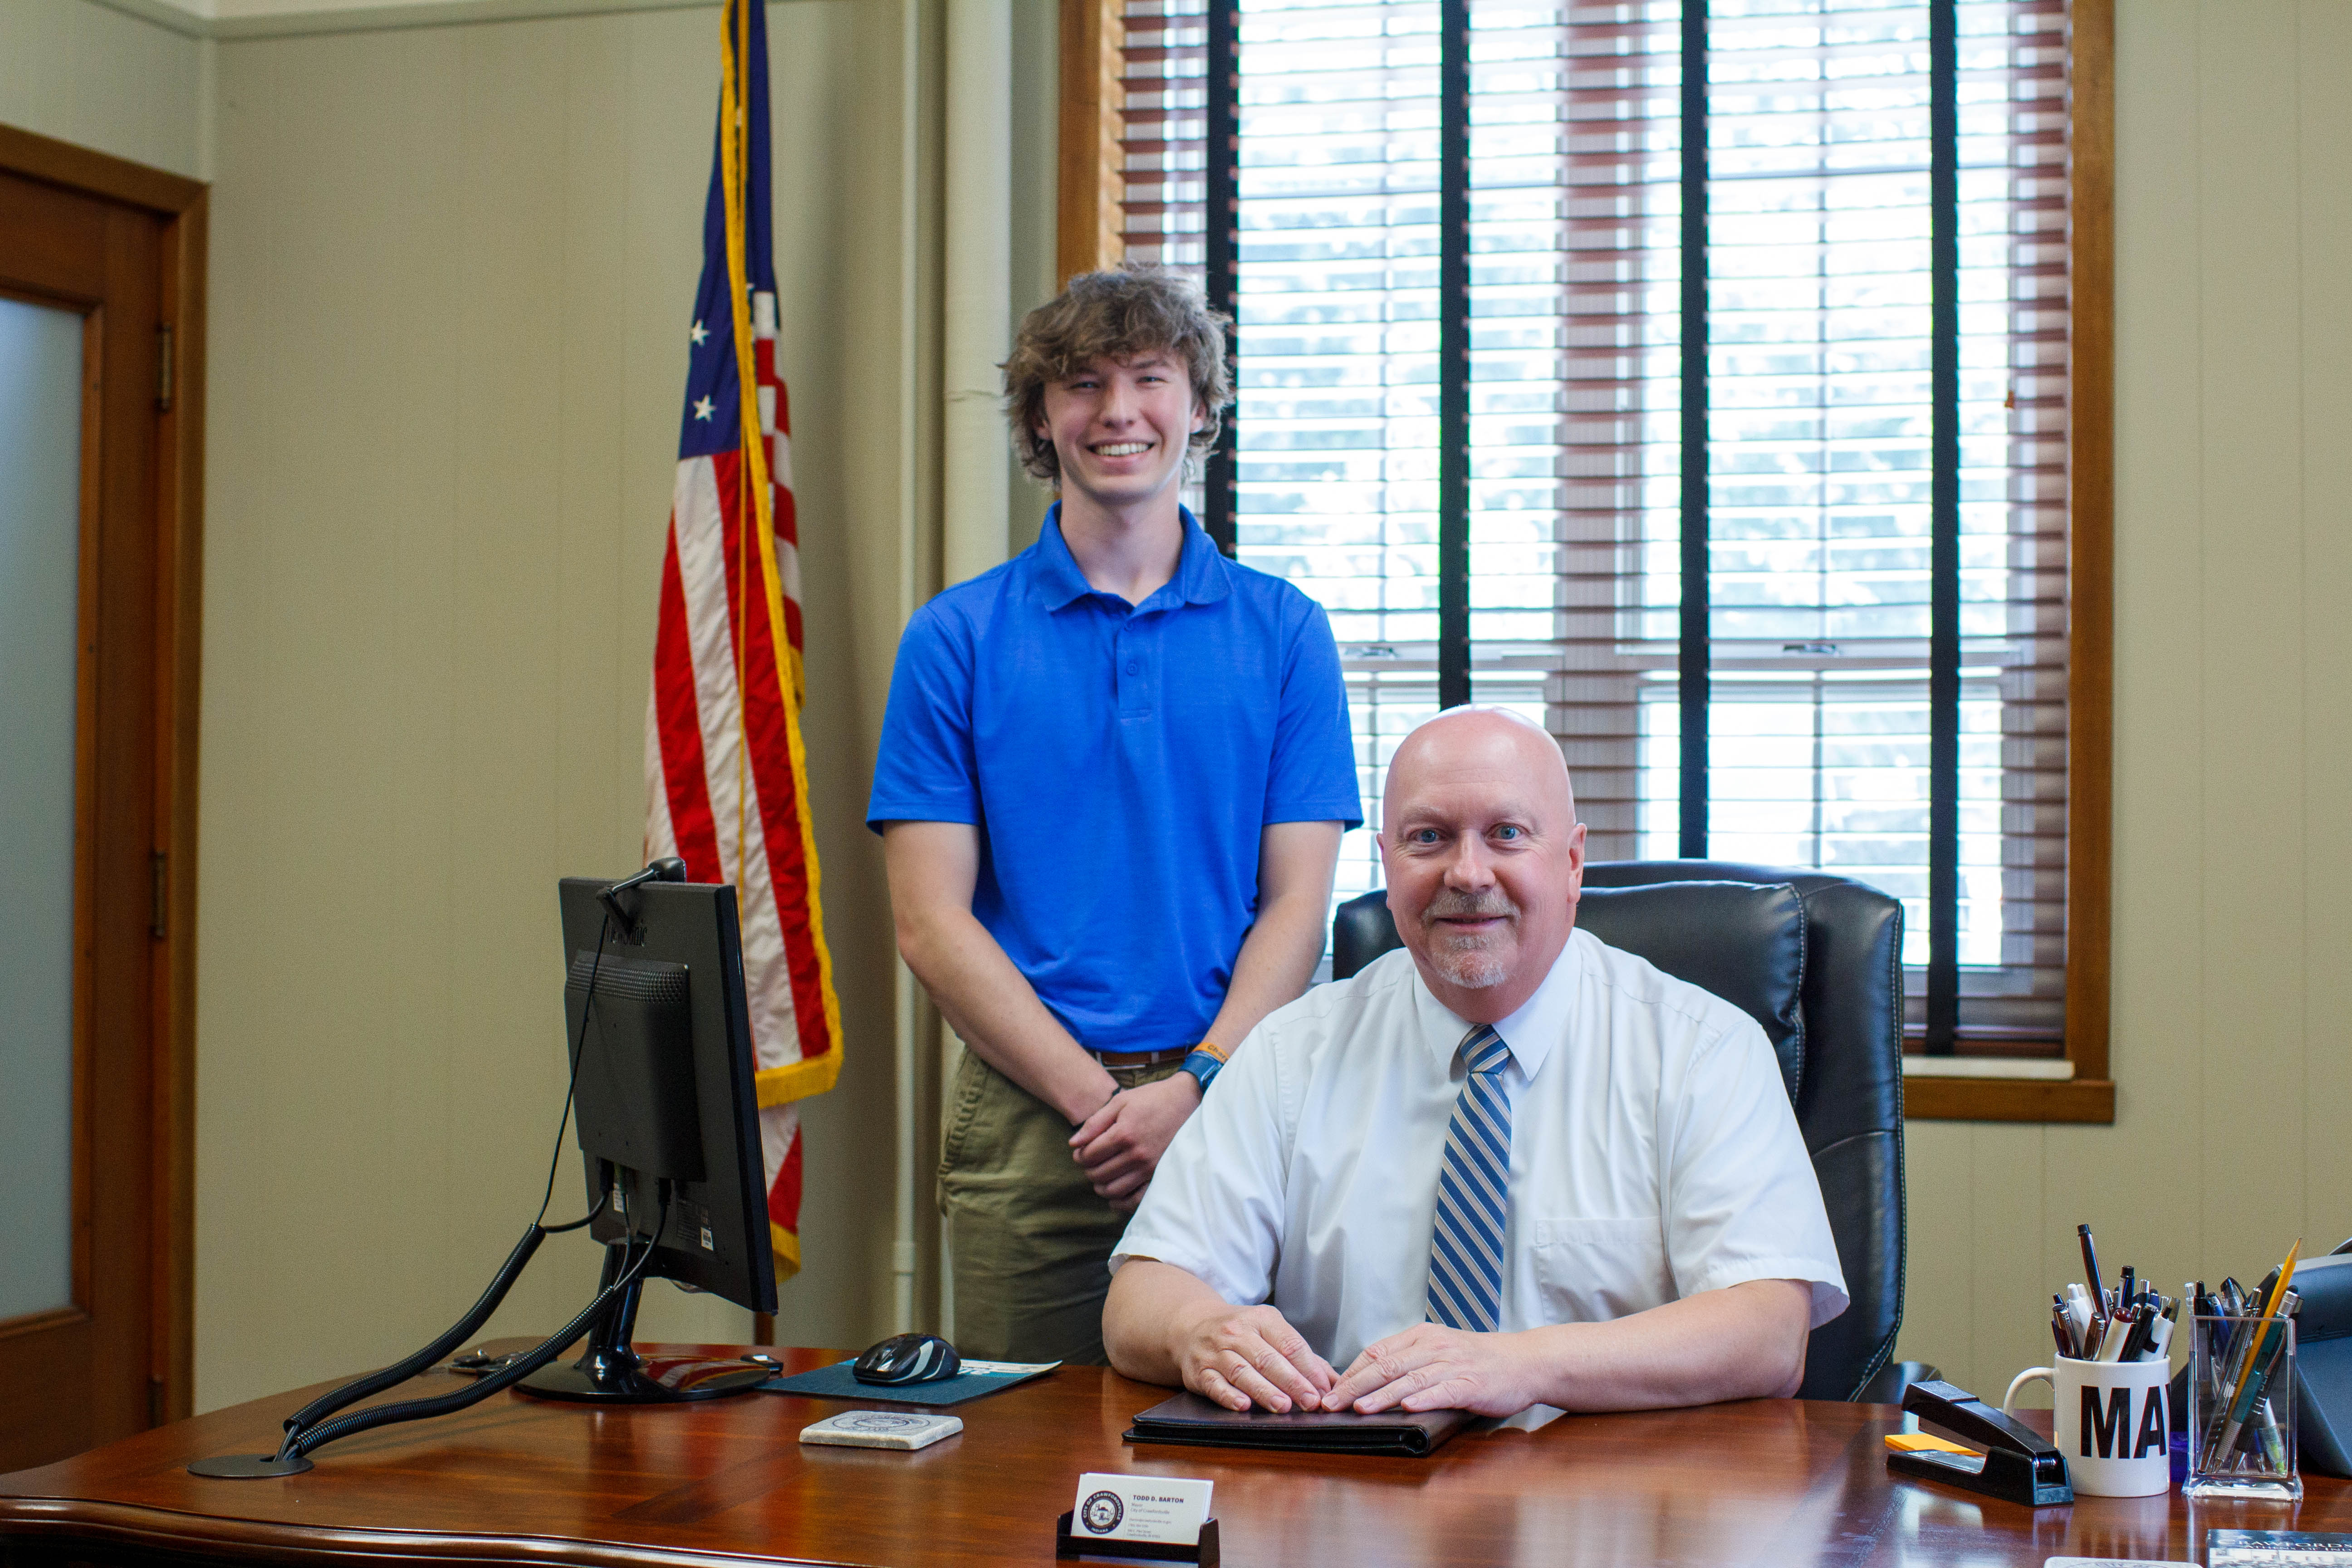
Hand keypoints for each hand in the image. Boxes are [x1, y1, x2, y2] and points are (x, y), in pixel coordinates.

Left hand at [1068, 1072, 1201, 1208]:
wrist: (1186, 1101)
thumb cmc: (1151, 1098)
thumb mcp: (1120, 1102)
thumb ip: (1094, 1123)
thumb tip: (1073, 1143)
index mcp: (1123, 1134)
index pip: (1089, 1155)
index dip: (1079, 1156)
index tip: (1080, 1152)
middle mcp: (1136, 1154)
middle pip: (1098, 1174)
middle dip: (1088, 1169)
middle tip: (1089, 1162)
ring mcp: (1149, 1167)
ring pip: (1113, 1189)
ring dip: (1100, 1185)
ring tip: (1100, 1175)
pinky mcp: (1159, 1174)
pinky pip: (1135, 1199)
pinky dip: (1120, 1202)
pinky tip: (1113, 1195)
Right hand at [1175, 1302, 1336, 1412]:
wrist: (1192, 1325)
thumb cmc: (1242, 1333)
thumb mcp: (1271, 1331)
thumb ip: (1301, 1356)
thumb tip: (1333, 1381)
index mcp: (1262, 1320)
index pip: (1290, 1344)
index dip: (1309, 1368)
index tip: (1324, 1390)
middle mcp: (1238, 1333)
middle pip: (1269, 1359)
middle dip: (1293, 1382)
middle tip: (1311, 1402)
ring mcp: (1216, 1352)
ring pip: (1242, 1372)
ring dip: (1264, 1391)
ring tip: (1284, 1406)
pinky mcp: (1199, 1371)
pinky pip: (1214, 1384)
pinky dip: (1229, 1396)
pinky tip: (1243, 1406)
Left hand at [1322, 1323, 1538, 1416]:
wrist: (1524, 1360)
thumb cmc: (1479, 1360)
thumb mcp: (1439, 1350)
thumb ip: (1409, 1361)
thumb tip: (1371, 1380)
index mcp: (1421, 1336)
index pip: (1376, 1351)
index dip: (1350, 1372)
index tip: (1330, 1389)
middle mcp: (1433, 1346)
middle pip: (1386, 1364)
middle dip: (1354, 1385)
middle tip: (1331, 1403)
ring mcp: (1452, 1364)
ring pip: (1409, 1378)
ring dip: (1382, 1394)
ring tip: (1360, 1407)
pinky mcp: (1470, 1383)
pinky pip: (1442, 1390)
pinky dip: (1423, 1398)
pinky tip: (1407, 1407)